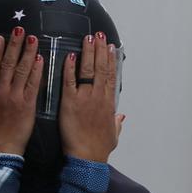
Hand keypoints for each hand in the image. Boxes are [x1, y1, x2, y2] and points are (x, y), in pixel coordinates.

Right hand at [0, 27, 43, 154]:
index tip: (1, 38)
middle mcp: (0, 92)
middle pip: (8, 64)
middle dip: (14, 45)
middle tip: (20, 30)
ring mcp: (14, 97)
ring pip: (21, 70)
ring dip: (27, 53)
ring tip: (32, 39)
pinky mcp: (27, 105)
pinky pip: (33, 84)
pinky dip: (37, 71)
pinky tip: (40, 59)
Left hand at [58, 31, 124, 162]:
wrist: (86, 158)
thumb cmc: (99, 149)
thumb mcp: (114, 135)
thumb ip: (117, 123)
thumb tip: (121, 116)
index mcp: (109, 104)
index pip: (111, 76)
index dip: (111, 60)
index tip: (110, 48)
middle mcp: (98, 97)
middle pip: (101, 68)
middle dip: (100, 50)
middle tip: (98, 35)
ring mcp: (84, 98)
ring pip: (88, 70)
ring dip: (88, 52)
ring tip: (88, 38)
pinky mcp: (69, 102)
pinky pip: (70, 81)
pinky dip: (70, 68)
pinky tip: (70, 56)